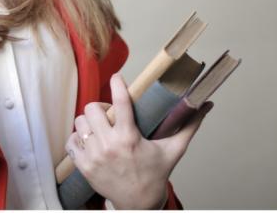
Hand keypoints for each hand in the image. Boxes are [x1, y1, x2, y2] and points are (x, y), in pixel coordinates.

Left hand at [65, 74, 211, 209]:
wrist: (139, 204)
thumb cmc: (155, 175)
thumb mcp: (173, 150)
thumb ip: (189, 126)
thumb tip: (206, 104)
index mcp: (129, 138)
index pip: (120, 102)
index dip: (118, 85)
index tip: (117, 77)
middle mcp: (109, 145)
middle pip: (92, 108)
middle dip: (101, 108)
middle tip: (110, 115)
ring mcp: (94, 156)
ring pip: (79, 122)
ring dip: (89, 123)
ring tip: (100, 129)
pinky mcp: (83, 166)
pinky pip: (70, 141)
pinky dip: (77, 139)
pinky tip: (89, 141)